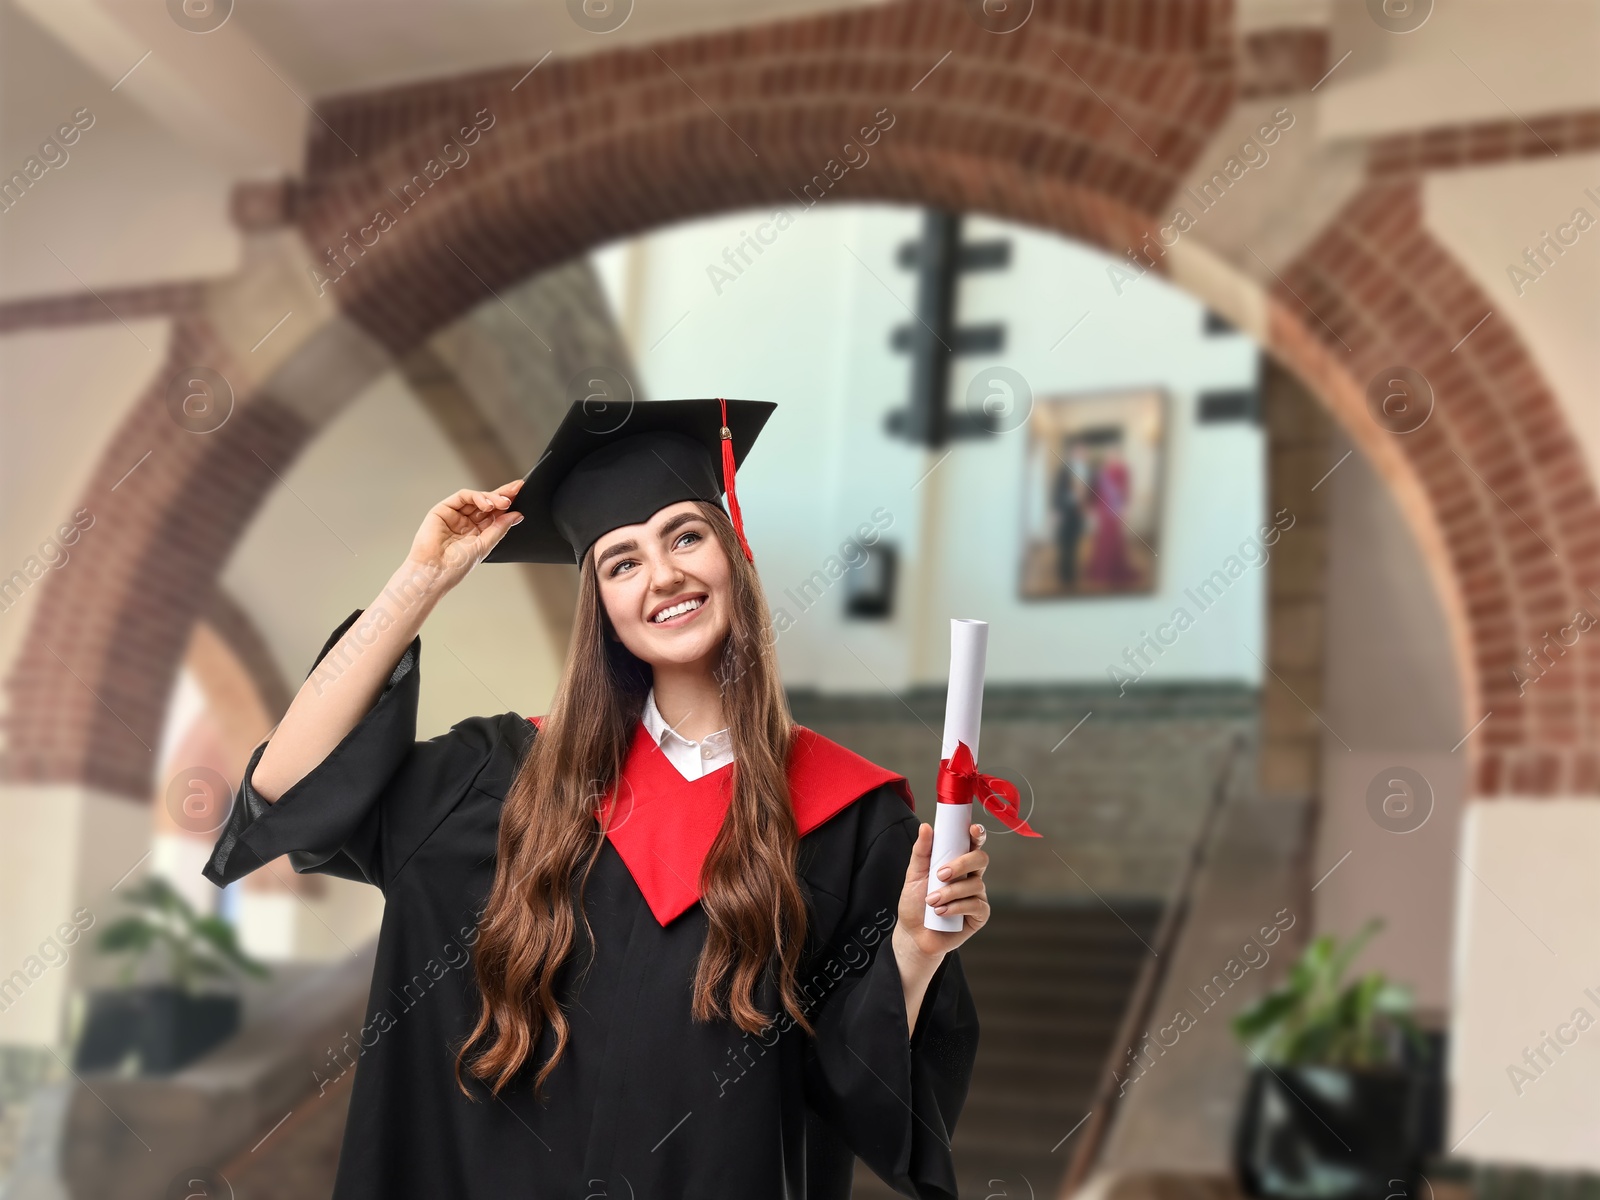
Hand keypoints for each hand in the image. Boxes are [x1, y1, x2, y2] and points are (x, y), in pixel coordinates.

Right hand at [404, 479, 523, 594]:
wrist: (434, 572)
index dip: (507, 504)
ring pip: (476, 498)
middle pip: (487, 503)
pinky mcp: (443, 509)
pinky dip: (477, 497)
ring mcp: (455, 515)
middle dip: (502, 496)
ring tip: (503, 502)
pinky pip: (462, 497)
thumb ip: (500, 528)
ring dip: (492, 497)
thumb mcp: (484, 545)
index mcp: (477, 533)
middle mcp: (466, 523)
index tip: (521, 494)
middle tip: (516, 491)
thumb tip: (517, 515)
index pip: (494, 514)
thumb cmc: (455, 566)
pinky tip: (487, 504)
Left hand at [895, 821, 989, 963]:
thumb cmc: (915, 903)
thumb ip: (921, 851)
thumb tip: (926, 827)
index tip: (972, 830)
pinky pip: (975, 905)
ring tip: (931, 901)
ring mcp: (977, 895)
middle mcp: (970, 876)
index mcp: (957, 862)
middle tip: (940, 874)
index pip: (972, 843)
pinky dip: (956, 907)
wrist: (914, 934)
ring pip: (975, 884)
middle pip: (980, 859)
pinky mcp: (979, 915)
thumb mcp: (913, 875)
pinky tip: (941, 913)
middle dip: (961, 864)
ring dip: (950, 892)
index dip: (977, 834)